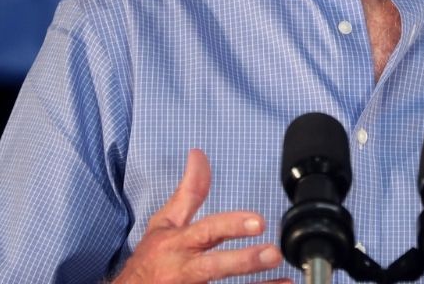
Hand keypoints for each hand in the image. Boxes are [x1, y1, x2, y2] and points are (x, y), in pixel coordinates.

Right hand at [114, 149, 289, 283]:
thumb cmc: (150, 259)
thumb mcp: (164, 224)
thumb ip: (188, 192)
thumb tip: (199, 155)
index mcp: (178, 243)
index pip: (206, 231)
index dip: (232, 225)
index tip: (258, 221)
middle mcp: (184, 269)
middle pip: (214, 266)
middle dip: (244, 260)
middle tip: (273, 253)